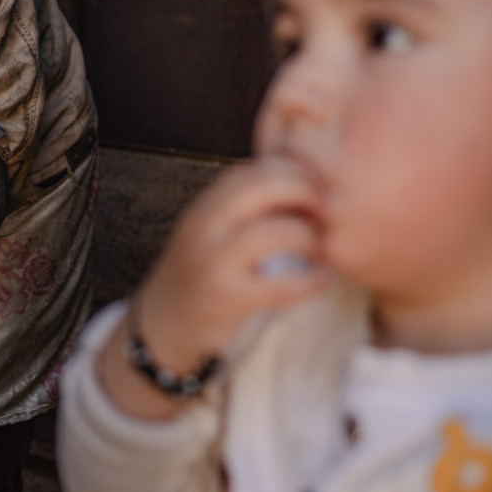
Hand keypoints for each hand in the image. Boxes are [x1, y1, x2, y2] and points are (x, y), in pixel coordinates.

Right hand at [98, 156, 328, 418]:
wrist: (163, 323)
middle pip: (266, 186)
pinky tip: (322, 281)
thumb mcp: (211, 230)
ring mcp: (214, 262)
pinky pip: (285, 284)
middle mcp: (205, 226)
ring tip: (321, 250)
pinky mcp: (228, 298)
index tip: (320, 186)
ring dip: (312, 238)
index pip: (256, 168)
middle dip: (308, 192)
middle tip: (327, 213)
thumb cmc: (200, 273)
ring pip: (278, 232)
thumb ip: (245, 206)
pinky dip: (314, 281)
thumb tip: (308, 183)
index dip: (296, 170)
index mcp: (206, 205)